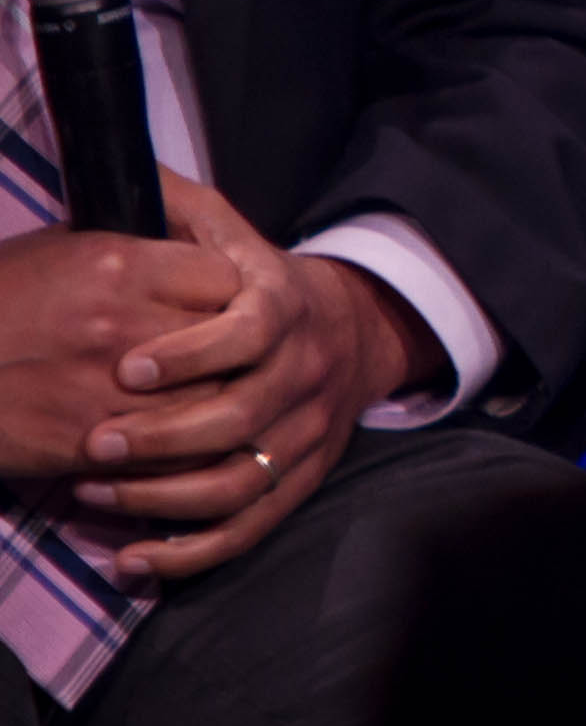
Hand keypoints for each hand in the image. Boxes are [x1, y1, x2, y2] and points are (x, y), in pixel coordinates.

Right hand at [0, 216, 236, 476]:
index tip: (220, 308)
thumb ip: (126, 249)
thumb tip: (184, 244)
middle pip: (232, 341)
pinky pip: (175, 452)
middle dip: (233, 352)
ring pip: (216, 401)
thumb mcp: (54, 252)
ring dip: (218, 405)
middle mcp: (126, 323)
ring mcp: (114, 387)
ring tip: (208, 403)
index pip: (227, 278)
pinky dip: (187, 451)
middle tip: (225, 360)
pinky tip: (177, 443)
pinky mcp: (94, 442)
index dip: (230, 296)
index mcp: (119, 265)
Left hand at [72, 173, 441, 578]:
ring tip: (95, 493)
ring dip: (168, 495)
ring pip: (244, 478)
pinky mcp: (300, 479)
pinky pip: (250, 526)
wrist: (351, 330)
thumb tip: (126, 167)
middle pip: (243, 415)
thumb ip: (180, 208)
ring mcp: (307, 433)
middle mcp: (305, 374)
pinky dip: (192, 550)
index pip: (250, 331)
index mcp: (287, 309)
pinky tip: (132, 558)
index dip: (191, 351)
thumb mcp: (231, 233)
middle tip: (95, 442)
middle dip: (163, 434)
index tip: (128, 365)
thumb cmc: (260, 281)